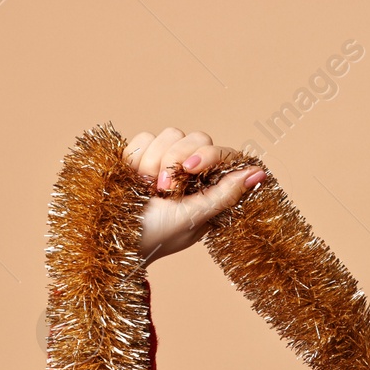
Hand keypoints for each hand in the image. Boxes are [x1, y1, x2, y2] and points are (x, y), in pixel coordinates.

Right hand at [123, 127, 265, 263]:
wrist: (110, 235)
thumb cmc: (156, 235)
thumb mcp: (194, 218)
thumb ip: (226, 194)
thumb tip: (259, 173)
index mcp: (209, 188)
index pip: (223, 154)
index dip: (209, 155)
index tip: (191, 169)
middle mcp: (190, 172)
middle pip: (197, 137)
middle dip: (177, 160)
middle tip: (163, 189)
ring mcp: (164, 161)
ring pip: (170, 134)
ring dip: (154, 162)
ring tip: (147, 189)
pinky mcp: (139, 155)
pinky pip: (144, 137)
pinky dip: (136, 157)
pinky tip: (133, 179)